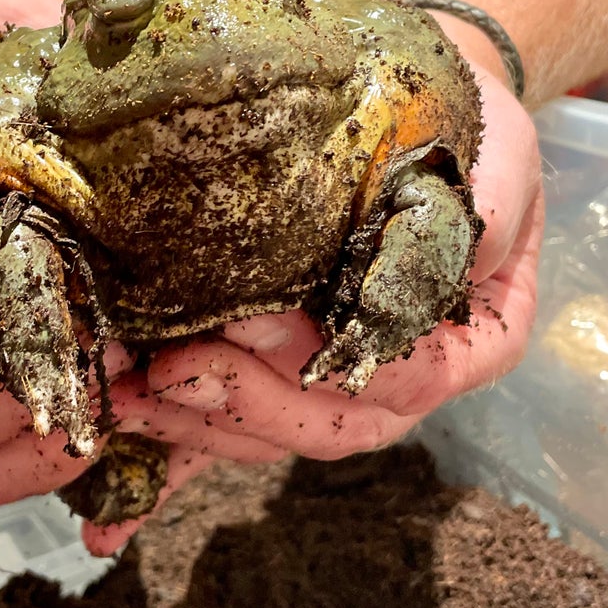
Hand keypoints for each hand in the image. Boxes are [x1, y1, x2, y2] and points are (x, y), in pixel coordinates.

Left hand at [0, 62, 542, 552]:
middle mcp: (400, 380)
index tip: (251, 320)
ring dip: (194, 426)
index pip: (407, 376)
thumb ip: (489, 205)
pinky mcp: (267, 380)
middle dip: (244, 404)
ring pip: (268, 437)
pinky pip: (221, 434)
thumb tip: (466, 245)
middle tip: (170, 365)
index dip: (325, 361)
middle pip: (331, 427)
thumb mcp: (498, 151)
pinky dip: (166, 463)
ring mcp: (329, 388)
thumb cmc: (459, 126)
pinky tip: (109, 500)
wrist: (404, 107)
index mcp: (468, 343)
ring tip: (124, 395)